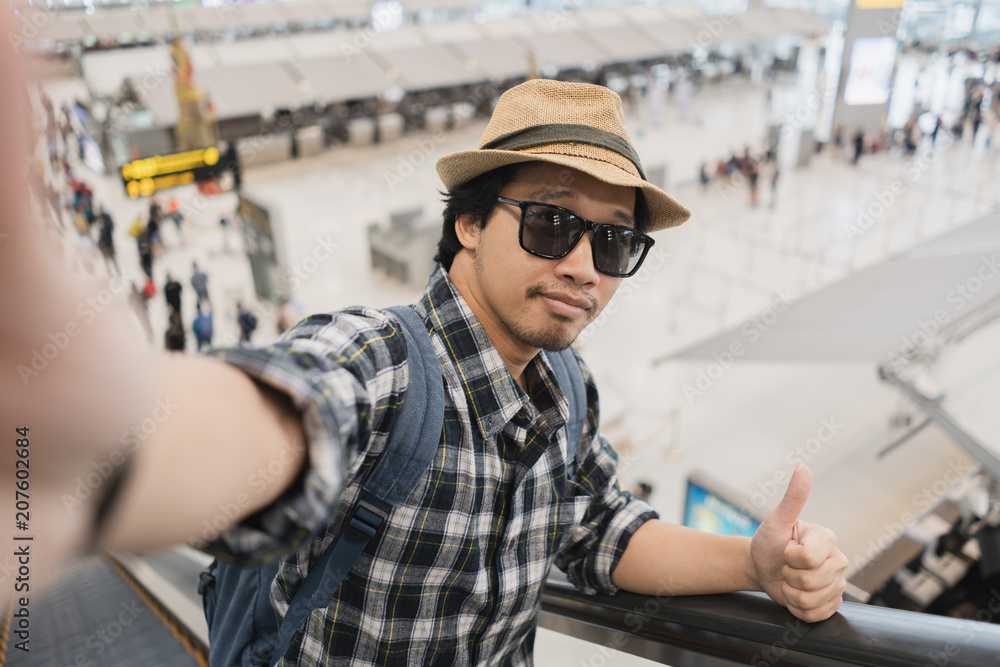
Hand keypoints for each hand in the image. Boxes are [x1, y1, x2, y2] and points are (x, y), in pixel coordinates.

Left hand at [750, 465, 847, 621]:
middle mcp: (839, 561)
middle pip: (810, 582)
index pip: (809, 558)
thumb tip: (803, 467)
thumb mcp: (776, 520)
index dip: (789, 558)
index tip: (786, 549)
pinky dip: (796, 608)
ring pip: (811, 600)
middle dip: (788, 576)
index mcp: (828, 539)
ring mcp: (837, 585)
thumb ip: (793, 498)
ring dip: (790, 592)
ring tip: (789, 579)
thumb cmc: (769, 542)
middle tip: (786, 566)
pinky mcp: (832, 604)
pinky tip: (794, 594)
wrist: (761, 566)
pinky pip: (813, 615)